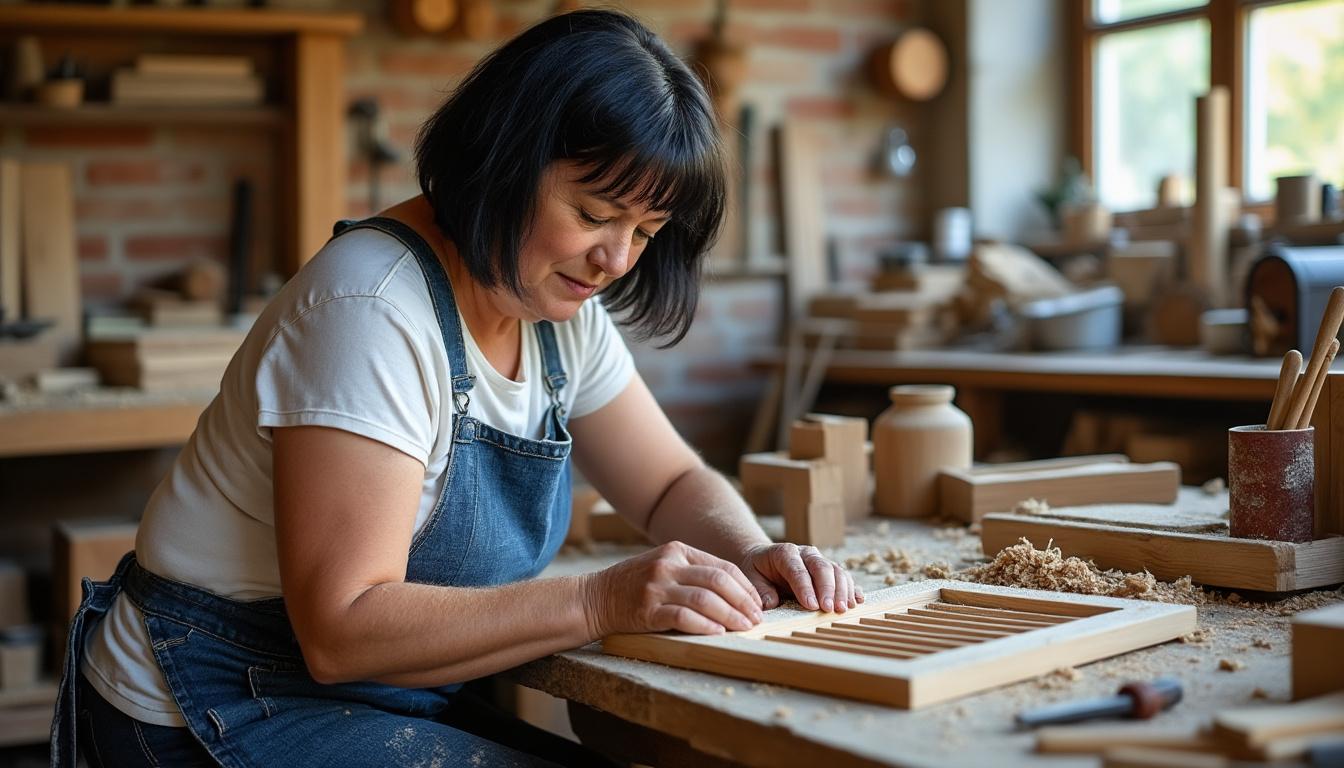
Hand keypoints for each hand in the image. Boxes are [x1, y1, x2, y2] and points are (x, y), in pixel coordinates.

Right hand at [583, 541, 763, 636]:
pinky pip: (683, 617)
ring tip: (743, 628)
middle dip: (743, 602)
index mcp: (677, 550)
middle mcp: (668, 565)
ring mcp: (656, 587)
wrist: (594, 598)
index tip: (758, 604)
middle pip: (719, 581)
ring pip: (705, 599)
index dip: (746, 587)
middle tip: (756, 619)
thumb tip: (735, 592)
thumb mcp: (664, 566)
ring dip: (730, 616)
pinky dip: (704, 625)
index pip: (723, 567)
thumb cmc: (634, 585)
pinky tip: (717, 633)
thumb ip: (693, 571)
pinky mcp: (647, 610)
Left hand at [737, 543, 862, 612]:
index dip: (805, 587)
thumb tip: (772, 603)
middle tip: (830, 609)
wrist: (763, 559)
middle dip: (828, 589)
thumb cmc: (757, 571)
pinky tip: (858, 600)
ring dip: (842, 590)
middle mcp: (805, 554)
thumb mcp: (750, 578)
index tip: (811, 605)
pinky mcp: (829, 571)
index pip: (797, 569)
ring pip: (836, 571)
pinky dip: (852, 588)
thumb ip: (760, 590)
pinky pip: (844, 577)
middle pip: (821, 568)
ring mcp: (819, 560)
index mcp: (784, 553)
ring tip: (844, 609)